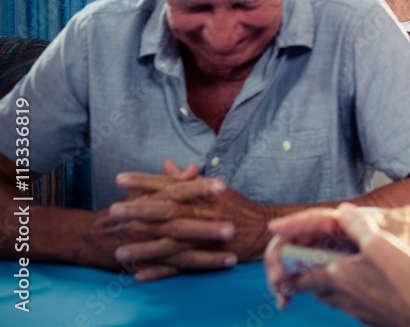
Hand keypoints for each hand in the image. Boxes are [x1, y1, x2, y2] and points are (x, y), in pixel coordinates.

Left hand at [103, 161, 272, 279]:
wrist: (264, 231)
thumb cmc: (239, 208)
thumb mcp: (216, 188)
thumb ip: (189, 179)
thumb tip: (167, 165)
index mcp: (203, 194)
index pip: (169, 185)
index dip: (144, 181)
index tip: (120, 179)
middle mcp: (203, 213)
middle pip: (166, 211)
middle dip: (139, 211)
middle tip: (114, 211)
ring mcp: (204, 236)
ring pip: (169, 241)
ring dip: (143, 247)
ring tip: (119, 250)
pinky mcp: (208, 256)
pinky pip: (180, 266)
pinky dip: (160, 271)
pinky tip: (139, 275)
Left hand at [267, 205, 409, 326]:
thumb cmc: (403, 279)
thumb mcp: (379, 243)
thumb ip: (357, 226)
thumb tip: (342, 212)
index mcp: (337, 278)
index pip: (301, 279)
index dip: (288, 276)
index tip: (279, 276)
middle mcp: (344, 298)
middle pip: (318, 291)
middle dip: (311, 280)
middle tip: (311, 270)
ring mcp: (360, 311)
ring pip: (336, 299)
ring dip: (332, 288)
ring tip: (341, 275)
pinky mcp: (375, 318)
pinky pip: (357, 305)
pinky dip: (355, 295)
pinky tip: (371, 286)